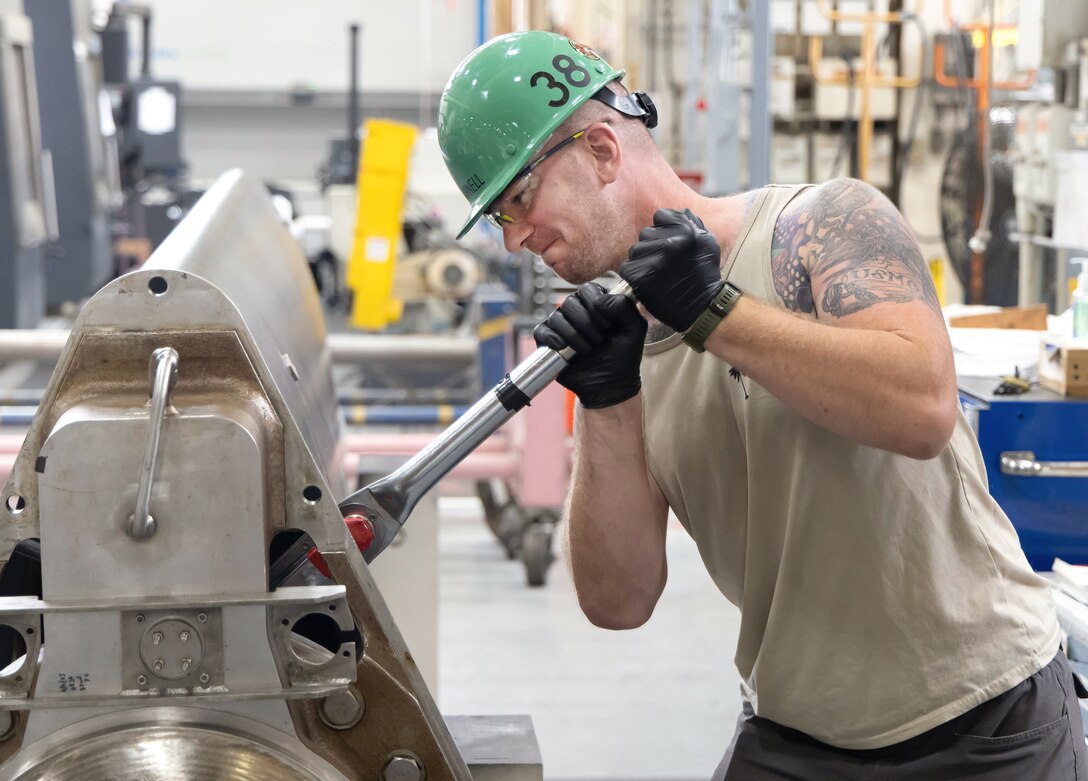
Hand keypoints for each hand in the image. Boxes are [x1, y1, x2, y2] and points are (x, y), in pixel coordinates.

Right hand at [533, 283, 646, 408]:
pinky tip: (563, 348)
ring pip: (556, 317)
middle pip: (569, 302)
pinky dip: (552, 338)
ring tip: (586, 350)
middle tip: (599, 341)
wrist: (608, 385)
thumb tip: (599, 299)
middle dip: (586, 323)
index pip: (587, 289)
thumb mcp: (634, 329)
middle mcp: (577, 312)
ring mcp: (562, 326)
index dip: (596, 305)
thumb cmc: (623, 357)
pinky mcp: (549, 342)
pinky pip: (541, 331)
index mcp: (597, 304)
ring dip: (573, 335)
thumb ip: (624, 306)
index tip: (608, 325)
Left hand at [621, 208, 723, 332]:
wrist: (702, 307)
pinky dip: (634, 275)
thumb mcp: (707, 241)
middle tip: (664, 263)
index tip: (669, 245)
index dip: (663, 230)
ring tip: (657, 274)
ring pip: (635, 251)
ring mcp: (655, 260)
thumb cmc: (704, 274)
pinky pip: (627, 268)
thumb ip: (692, 222)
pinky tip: (648, 282)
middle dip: (652, 246)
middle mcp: (670, 242)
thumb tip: (677, 212)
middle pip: (645, 234)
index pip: (660, 216)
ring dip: (642, 261)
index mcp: (686, 230)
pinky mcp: (641, 277)